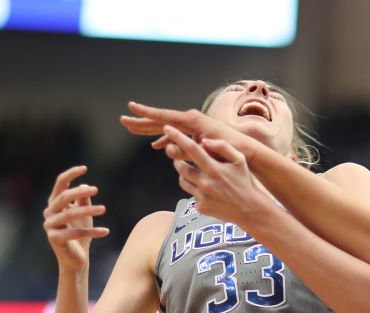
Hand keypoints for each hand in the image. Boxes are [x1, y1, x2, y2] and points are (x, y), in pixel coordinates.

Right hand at [43, 166, 108, 271]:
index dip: (70, 174)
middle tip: (96, 190)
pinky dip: (92, 232)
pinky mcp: (54, 239)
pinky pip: (74, 233)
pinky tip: (106, 231)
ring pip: (69, 214)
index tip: (85, 168)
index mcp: (54, 203)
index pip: (60, 184)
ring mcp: (49, 226)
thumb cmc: (80, 233)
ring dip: (88, 210)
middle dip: (79, 192)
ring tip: (104, 209)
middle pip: (63, 197)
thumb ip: (83, 199)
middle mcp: (49, 213)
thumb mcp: (84, 213)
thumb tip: (85, 185)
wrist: (76, 258)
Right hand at [120, 102, 258, 158]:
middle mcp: (191, 120)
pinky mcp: (196, 134)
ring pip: (166, 127)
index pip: (163, 115)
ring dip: (150, 130)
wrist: (246, 151)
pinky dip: (165, 140)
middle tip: (123, 119)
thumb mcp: (206, 150)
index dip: (145, 113)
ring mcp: (193, 126)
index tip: (131, 106)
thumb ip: (185, 149)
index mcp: (192, 120)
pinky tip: (156, 146)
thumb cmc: (229, 149)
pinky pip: (175, 136)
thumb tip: (165, 148)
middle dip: (141, 121)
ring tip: (133, 128)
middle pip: (160, 120)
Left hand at [160, 125, 270, 226]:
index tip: (167, 128)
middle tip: (181, 157)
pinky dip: (195, 189)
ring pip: (182, 181)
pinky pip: (191, 194)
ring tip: (194, 172)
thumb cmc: (245, 182)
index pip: (191, 149)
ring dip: (184, 174)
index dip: (177, 137)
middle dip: (178, 159)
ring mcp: (202, 196)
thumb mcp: (240, 160)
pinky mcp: (200, 207)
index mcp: (214, 169)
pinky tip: (207, 190)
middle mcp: (205, 183)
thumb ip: (222, 147)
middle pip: (180, 166)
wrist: (250, 209)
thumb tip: (204, 141)